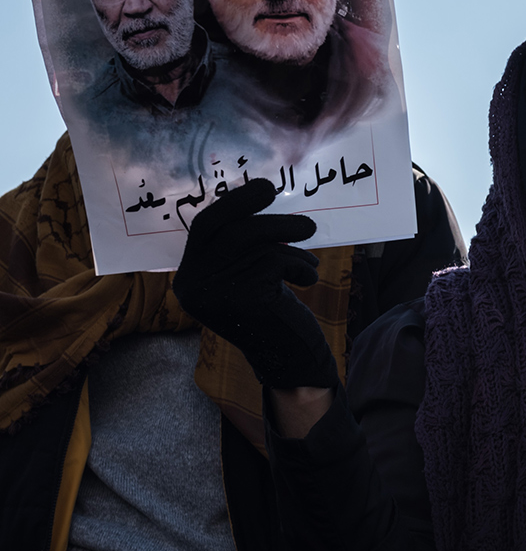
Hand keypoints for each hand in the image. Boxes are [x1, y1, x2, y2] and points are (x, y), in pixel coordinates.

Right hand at [172, 178, 336, 390]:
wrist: (288, 362)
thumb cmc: (272, 314)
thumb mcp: (249, 277)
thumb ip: (243, 248)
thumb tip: (261, 199)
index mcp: (189, 277)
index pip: (205, 227)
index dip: (235, 203)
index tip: (263, 188)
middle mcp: (193, 285)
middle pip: (231, 231)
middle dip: (270, 217)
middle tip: (306, 221)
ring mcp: (215, 294)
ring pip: (257, 244)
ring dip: (292, 242)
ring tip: (311, 254)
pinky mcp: (242, 300)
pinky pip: (275, 262)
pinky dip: (299, 264)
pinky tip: (308, 278)